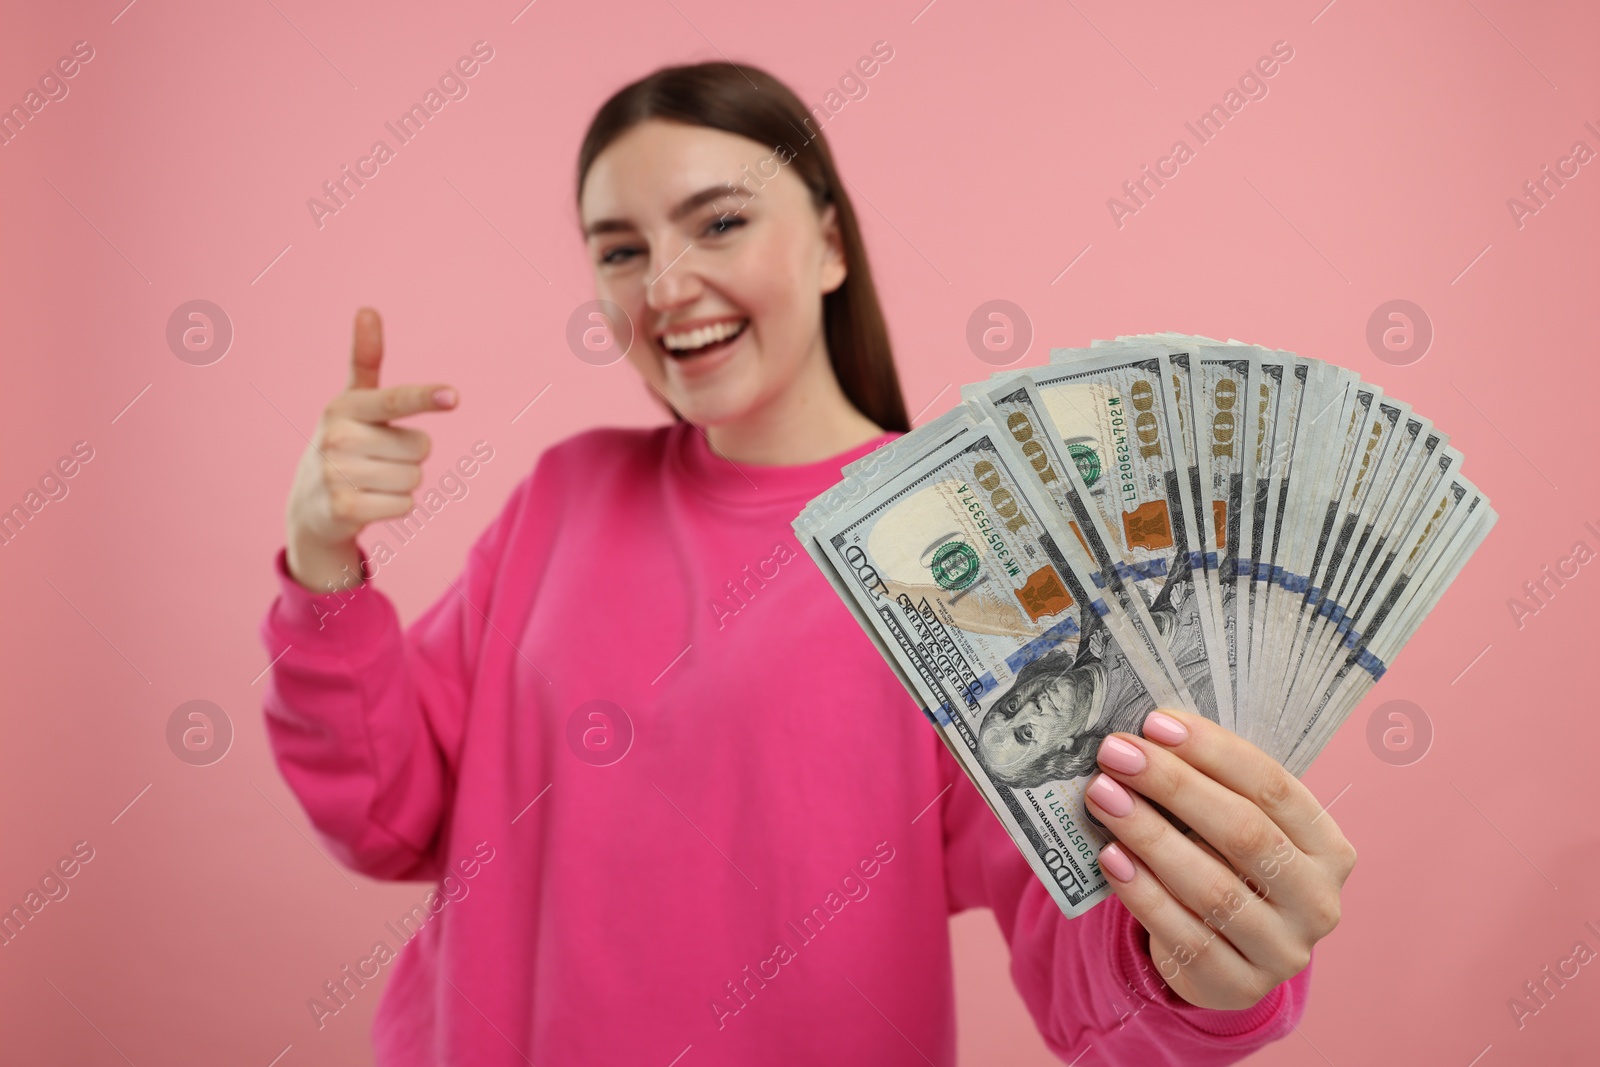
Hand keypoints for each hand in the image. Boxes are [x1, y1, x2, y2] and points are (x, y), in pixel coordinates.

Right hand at [283, 308, 458, 593]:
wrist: (310, 506)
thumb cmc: (344, 444)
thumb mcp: (353, 403)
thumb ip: (366, 360)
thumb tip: (367, 309)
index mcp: (344, 407)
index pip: (395, 400)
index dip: (425, 397)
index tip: (453, 396)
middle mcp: (337, 437)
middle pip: (421, 447)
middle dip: (408, 456)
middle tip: (376, 459)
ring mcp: (337, 474)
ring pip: (416, 477)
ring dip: (403, 483)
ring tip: (371, 481)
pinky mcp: (344, 509)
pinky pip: (405, 504)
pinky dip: (395, 507)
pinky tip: (369, 503)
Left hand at [1084, 708, 1356, 1010]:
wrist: (1227, 956)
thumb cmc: (1228, 868)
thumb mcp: (1236, 828)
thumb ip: (1210, 787)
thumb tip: (1147, 736)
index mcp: (1329, 848)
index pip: (1274, 787)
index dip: (1213, 751)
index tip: (1155, 723)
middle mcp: (1317, 901)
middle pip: (1244, 832)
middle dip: (1174, 786)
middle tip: (1117, 754)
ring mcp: (1282, 949)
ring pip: (1212, 886)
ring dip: (1149, 835)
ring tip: (1103, 796)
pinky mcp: (1238, 985)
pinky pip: (1185, 934)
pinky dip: (1143, 893)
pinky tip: (1110, 857)